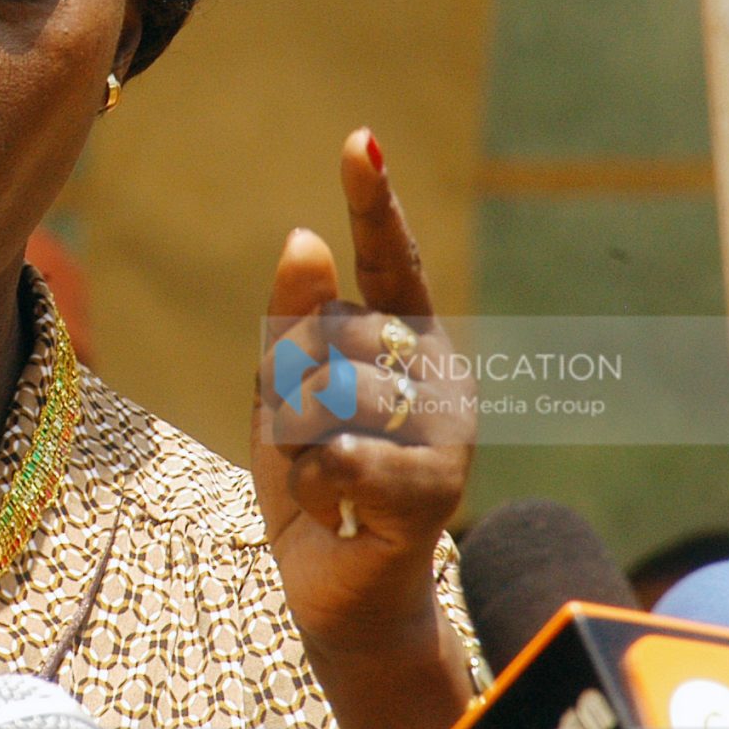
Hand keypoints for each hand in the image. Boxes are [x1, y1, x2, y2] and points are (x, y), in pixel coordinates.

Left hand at [251, 130, 476, 660]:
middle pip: (332, 333)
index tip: (358, 139)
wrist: (342, 589)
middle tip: (312, 437)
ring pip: (328, 393)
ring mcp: (444, 432)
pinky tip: (335, 506)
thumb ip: (291, 323)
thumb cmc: (317, 480)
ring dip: (297, 439)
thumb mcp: (284, 394)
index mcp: (406, 341)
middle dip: (293, 385)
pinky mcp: (432, 490)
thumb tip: (303, 240)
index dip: (374, 201)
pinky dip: (312, 482)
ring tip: (324, 475)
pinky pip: (337, 454)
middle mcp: (440, 374)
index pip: (390, 259)